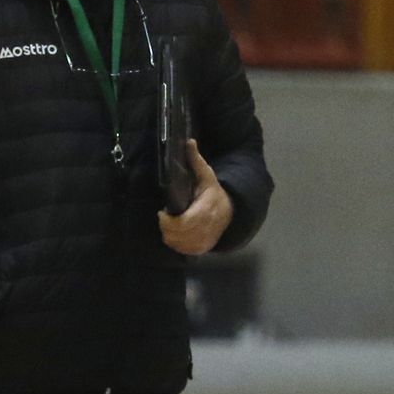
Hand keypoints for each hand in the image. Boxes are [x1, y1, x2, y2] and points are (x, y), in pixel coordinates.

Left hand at [158, 140, 232, 255]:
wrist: (230, 211)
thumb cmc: (213, 192)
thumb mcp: (206, 175)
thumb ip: (195, 160)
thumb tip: (189, 141)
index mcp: (206, 208)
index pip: (184, 222)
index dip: (168, 221)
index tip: (162, 212)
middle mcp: (207, 226)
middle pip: (179, 235)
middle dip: (166, 228)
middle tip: (164, 218)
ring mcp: (206, 239)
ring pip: (179, 245)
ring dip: (170, 236)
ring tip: (169, 225)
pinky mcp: (204, 248)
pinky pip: (184, 251)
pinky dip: (177, 245)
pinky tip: (176, 234)